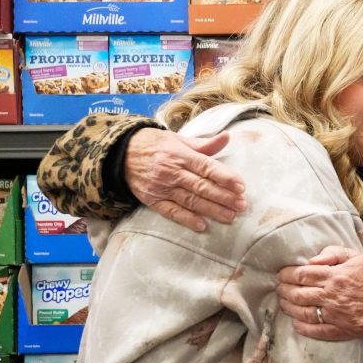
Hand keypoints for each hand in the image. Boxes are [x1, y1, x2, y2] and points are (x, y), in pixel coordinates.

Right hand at [125, 128, 247, 231]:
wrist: (120, 154)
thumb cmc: (156, 145)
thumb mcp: (178, 140)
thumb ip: (204, 144)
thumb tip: (227, 137)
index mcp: (180, 155)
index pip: (207, 167)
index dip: (225, 177)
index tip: (241, 186)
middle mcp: (171, 172)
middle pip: (202, 187)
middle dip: (224, 197)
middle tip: (242, 205)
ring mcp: (162, 187)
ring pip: (190, 201)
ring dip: (212, 210)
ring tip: (230, 217)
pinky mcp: (152, 200)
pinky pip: (171, 212)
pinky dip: (187, 219)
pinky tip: (202, 226)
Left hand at [277, 247, 362, 340]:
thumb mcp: (355, 256)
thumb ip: (332, 254)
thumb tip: (311, 260)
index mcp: (335, 275)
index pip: (302, 274)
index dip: (287, 274)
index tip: (281, 274)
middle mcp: (333, 295)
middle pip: (298, 293)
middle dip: (284, 290)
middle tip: (279, 288)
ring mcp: (336, 314)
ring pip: (303, 312)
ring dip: (289, 308)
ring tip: (284, 303)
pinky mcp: (341, 329)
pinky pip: (316, 330)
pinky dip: (303, 327)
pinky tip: (296, 322)